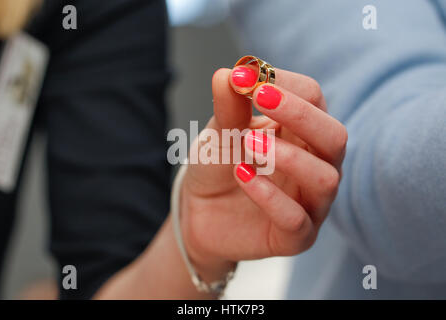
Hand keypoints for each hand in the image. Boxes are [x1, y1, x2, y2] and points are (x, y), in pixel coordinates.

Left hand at [179, 66, 347, 277]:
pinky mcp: (296, 236)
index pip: (314, 97)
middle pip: (334, 136)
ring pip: (325, 178)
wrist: (199, 211)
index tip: (245, 77)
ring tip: (248, 145)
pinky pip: (297, 219)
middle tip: (261, 98)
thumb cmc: (217, 165)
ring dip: (288, 157)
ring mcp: (310, 203)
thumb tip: (227, 73)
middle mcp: (315, 165)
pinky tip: (243, 176)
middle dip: (300, 114)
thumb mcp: (219, 132)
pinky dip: (270, 196)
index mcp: (301, 132)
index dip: (283, 83)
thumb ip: (227, 106)